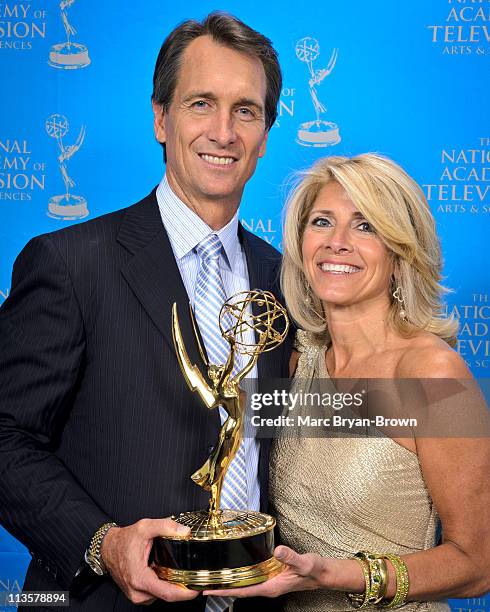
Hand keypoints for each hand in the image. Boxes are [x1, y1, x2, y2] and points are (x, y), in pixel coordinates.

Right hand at [101, 518, 198, 604]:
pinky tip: (166, 574)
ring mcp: (137, 595)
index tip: (197, 588)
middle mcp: (138, 592)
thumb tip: (184, 531)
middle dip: (182, 588)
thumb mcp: (145, 527)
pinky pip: (156, 593)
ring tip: (180, 572)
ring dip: (173, 586)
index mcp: (139, 578)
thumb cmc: (124, 540)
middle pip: (168, 596)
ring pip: (162, 595)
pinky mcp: (138, 595)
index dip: (185, 593)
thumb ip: (166, 526)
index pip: (168, 593)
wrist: (108, 548)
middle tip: (194, 576)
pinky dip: (164, 585)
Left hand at [204, 545, 329, 598]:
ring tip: (213, 576)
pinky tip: (234, 568)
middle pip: (240, 589)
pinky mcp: (271, 574)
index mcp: (271, 587)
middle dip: (222, 587)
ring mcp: (269, 581)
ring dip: (230, 581)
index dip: (226, 591)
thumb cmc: (314, 570)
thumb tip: (278, 550)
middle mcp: (268, 586)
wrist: (322, 573)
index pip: (244, 591)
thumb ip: (291, 557)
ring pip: (245, 584)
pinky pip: (252, 576)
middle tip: (204, 582)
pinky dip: (241, 574)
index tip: (209, 590)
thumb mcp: (304, 562)